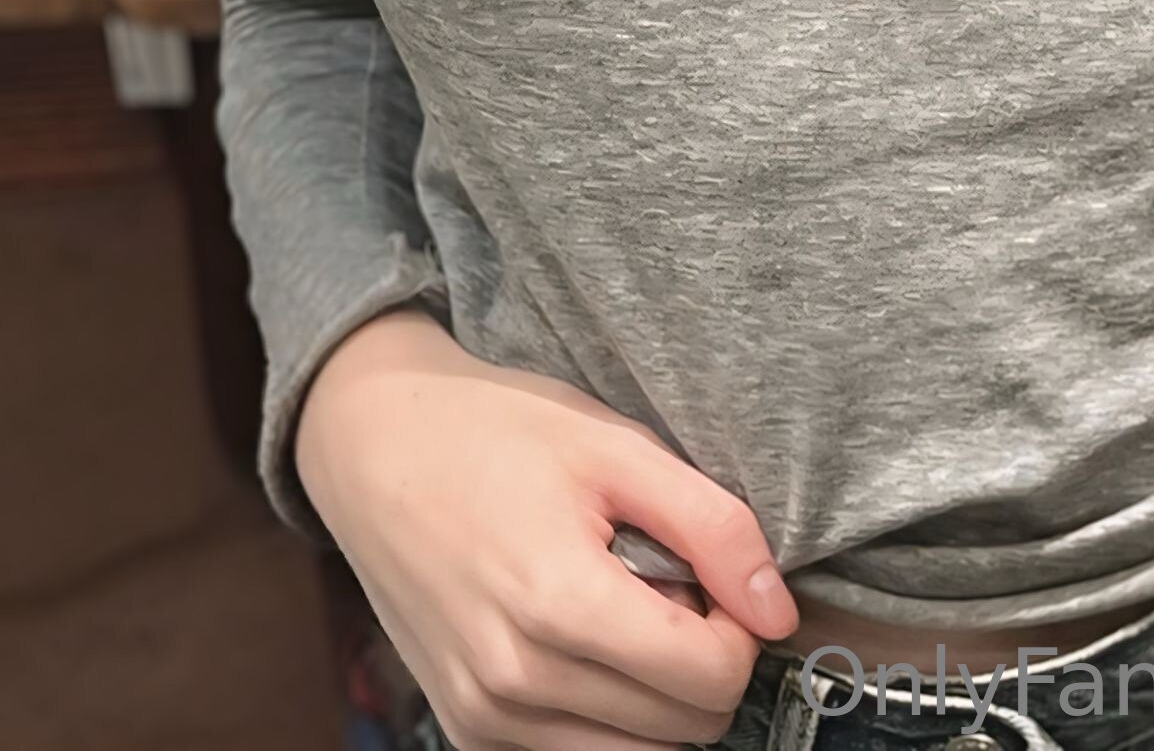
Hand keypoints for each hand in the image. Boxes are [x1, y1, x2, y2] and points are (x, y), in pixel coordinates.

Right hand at [298, 308, 797, 750]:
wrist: (375, 448)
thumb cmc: (497, 432)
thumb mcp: (615, 445)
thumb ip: (712, 526)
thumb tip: (778, 613)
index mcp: (558, 603)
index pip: (710, 679)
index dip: (739, 630)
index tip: (713, 579)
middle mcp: (515, 681)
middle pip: (684, 728)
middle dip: (702, 662)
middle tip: (669, 587)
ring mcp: (485, 718)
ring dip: (657, 697)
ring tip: (624, 611)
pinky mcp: (467, 732)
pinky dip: (608, 718)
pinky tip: (585, 643)